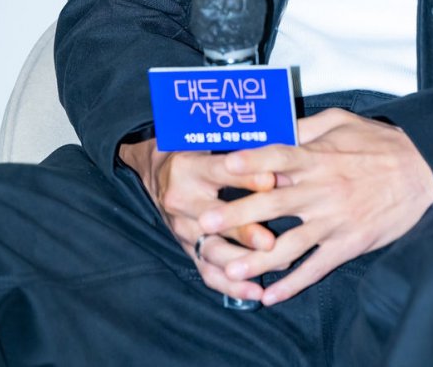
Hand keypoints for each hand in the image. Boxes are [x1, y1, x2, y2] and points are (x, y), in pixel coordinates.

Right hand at [117, 137, 276, 301]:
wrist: (155, 172)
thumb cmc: (191, 150)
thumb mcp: (206, 141)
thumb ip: (237, 148)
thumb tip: (278, 153)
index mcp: (188, 168)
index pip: (219, 172)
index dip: (246, 176)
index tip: (271, 181)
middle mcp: (181, 200)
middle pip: (215, 219)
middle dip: (244, 231)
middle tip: (270, 241)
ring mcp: (182, 229)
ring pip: (212, 250)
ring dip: (242, 262)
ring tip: (271, 265)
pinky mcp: (186, 248)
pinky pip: (207, 271)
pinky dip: (231, 285)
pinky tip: (254, 292)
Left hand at [196, 107, 432, 304]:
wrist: (423, 173)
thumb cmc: (381, 144)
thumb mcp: (344, 121)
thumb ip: (308, 127)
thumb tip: (276, 129)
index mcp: (319, 157)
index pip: (279, 156)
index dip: (251, 160)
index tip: (224, 166)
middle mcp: (322, 189)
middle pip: (273, 202)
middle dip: (237, 213)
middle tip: (205, 222)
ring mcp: (335, 220)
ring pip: (289, 243)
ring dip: (257, 259)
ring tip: (229, 270)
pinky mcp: (348, 244)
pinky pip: (317, 267)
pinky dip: (293, 283)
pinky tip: (271, 296)